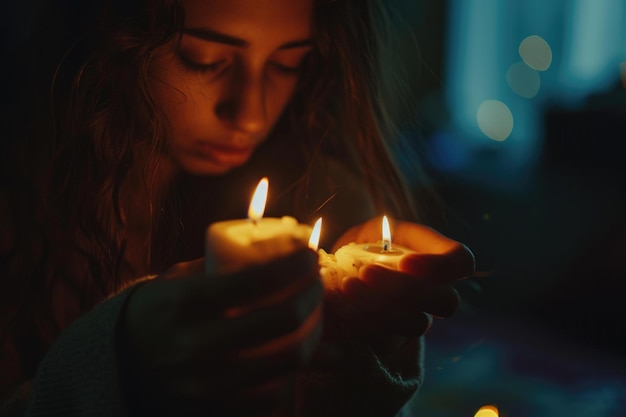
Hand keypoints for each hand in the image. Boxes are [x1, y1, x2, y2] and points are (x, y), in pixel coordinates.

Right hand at [118, 248, 322, 415]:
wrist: (119, 360)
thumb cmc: (161, 309)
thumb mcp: (185, 278)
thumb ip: (231, 269)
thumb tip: (290, 263)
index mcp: (189, 301)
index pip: (261, 277)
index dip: (297, 263)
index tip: (309, 254)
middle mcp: (200, 342)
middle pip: (285, 318)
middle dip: (313, 294)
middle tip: (315, 283)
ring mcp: (209, 381)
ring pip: (290, 358)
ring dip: (314, 331)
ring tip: (313, 315)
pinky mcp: (216, 408)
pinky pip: (273, 393)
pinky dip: (290, 371)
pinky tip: (290, 350)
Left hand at [325, 217, 474, 353]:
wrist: (342, 266)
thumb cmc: (368, 242)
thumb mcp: (381, 227)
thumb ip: (390, 233)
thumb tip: (391, 260)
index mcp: (438, 259)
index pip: (462, 262)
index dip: (441, 266)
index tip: (406, 261)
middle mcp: (436, 294)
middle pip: (446, 302)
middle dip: (406, 288)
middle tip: (367, 271)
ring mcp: (417, 321)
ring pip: (415, 324)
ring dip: (379, 305)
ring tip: (348, 284)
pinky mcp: (392, 341)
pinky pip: (386, 342)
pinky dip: (360, 321)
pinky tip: (340, 300)